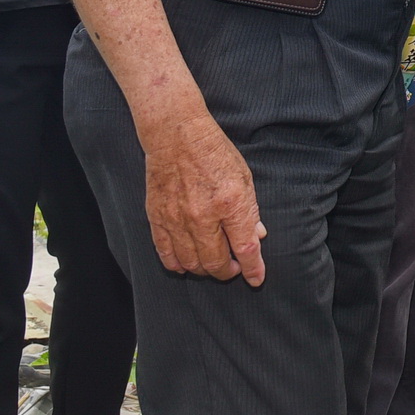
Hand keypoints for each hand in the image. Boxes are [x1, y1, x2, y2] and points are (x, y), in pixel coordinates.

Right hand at [140, 107, 267, 285]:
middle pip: (216, 263)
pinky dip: (178, 265)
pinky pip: (166, 254)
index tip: (257, 279)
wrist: (177, 135)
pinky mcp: (158, 218)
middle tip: (233, 267)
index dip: (253, 269)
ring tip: (213, 264)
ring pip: (192, 264)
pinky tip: (187, 264)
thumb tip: (256, 237)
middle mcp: (203, 216)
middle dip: (228, 271)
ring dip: (205, 270)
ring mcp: (177, 220)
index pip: (245, 249)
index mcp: (230, 204)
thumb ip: (250, 211)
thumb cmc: (214, 153)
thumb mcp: (244, 177)